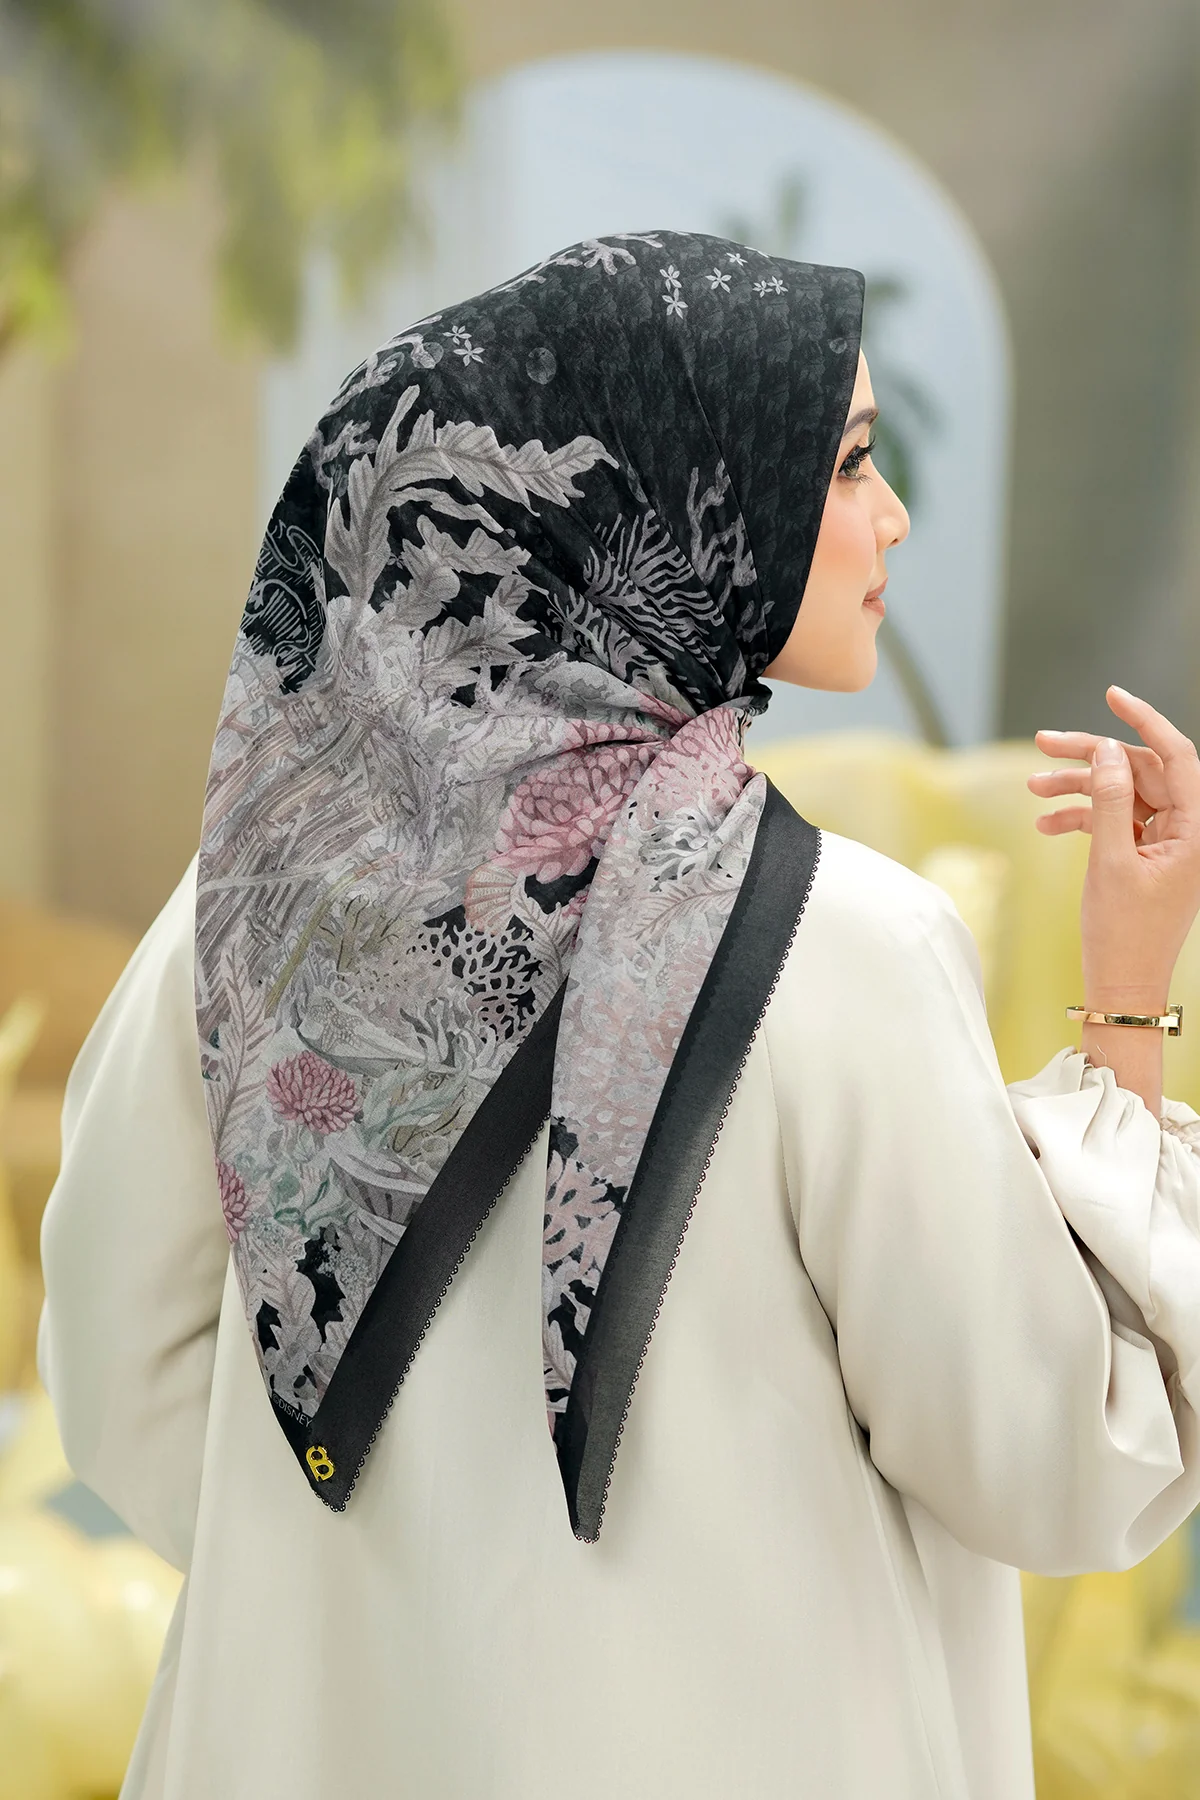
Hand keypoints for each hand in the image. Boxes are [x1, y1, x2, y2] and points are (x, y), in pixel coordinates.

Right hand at [1028, 686, 1199, 1005]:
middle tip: (1043, 744)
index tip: (1112, 694)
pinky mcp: (1144, 856)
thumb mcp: (1110, 862)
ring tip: (1032, 789)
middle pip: (1140, 771)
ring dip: (1077, 788)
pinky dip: (1080, 819)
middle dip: (1090, 758)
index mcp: (1197, 831)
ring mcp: (1166, 843)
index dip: (1144, 720)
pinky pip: (1114, 821)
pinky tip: (1045, 825)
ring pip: (1121, 794)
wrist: (1122, 987)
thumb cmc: (1123, 933)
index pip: (1176, 756)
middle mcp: (1188, 831)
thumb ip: (1107, 800)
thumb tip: (1105, 750)